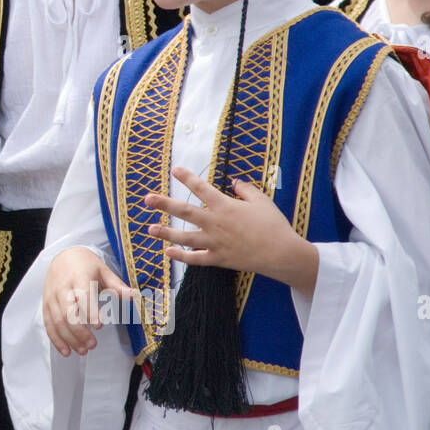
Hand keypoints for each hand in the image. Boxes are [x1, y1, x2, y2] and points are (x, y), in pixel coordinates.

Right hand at [42, 246, 138, 356]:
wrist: (62, 256)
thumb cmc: (86, 265)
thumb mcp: (103, 270)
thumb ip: (117, 286)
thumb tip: (134, 295)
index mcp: (78, 277)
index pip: (83, 295)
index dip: (90, 311)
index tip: (99, 326)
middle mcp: (62, 288)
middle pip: (68, 312)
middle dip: (80, 332)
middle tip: (93, 345)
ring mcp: (52, 297)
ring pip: (58, 321)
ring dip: (69, 338)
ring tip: (83, 351)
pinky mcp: (46, 304)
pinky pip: (48, 324)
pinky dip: (56, 339)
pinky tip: (66, 351)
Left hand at [144, 166, 317, 294]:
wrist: (282, 254)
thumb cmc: (273, 225)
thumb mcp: (262, 201)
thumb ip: (246, 190)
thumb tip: (234, 182)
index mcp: (225, 206)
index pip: (201, 188)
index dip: (187, 178)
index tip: (175, 169)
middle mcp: (215, 223)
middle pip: (185, 211)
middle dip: (164, 204)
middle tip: (147, 199)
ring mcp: (215, 242)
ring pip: (185, 237)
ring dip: (166, 232)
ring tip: (150, 229)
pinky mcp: (218, 258)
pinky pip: (196, 259)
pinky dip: (181, 256)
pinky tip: (168, 252)